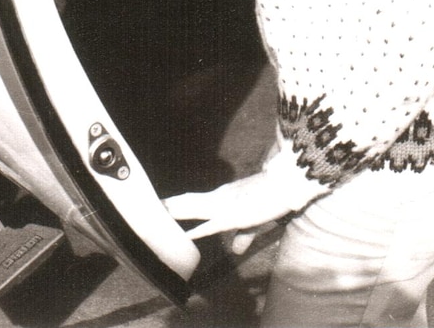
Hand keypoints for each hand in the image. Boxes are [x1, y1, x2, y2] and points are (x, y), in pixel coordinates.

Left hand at [164, 172, 295, 252]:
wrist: (286, 183)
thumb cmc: (273, 197)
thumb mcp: (256, 219)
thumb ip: (245, 235)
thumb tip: (237, 250)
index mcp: (223, 196)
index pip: (195, 199)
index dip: (178, 202)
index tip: (162, 205)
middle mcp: (220, 198)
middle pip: (188, 202)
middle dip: (169, 207)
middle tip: (147, 208)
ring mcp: (224, 205)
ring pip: (193, 209)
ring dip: (175, 212)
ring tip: (156, 214)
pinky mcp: (233, 216)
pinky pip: (210, 226)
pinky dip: (195, 232)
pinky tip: (183, 237)